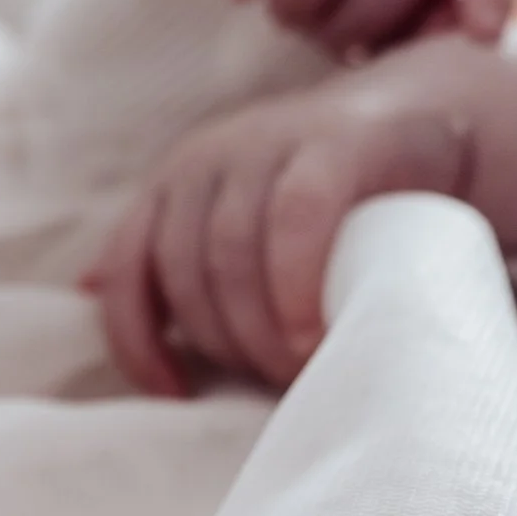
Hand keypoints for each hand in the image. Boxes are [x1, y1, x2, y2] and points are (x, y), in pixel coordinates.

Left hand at [93, 25, 516, 398]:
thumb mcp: (242, 221)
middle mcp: (211, 155)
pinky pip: (295, 218)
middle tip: (281, 385)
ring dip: (261, 330)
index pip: (132, 271)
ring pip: (233, 255)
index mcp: (179, 182)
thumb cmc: (332, 204)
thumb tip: (89, 287)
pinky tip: (308, 335)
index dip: (139, 340)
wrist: (427, 122)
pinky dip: (294, 285)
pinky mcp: (335, 142)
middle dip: (230, 345)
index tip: (175, 392)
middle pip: (189, 274)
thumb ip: (181, 250)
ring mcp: (270, 141)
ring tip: (304, 369)